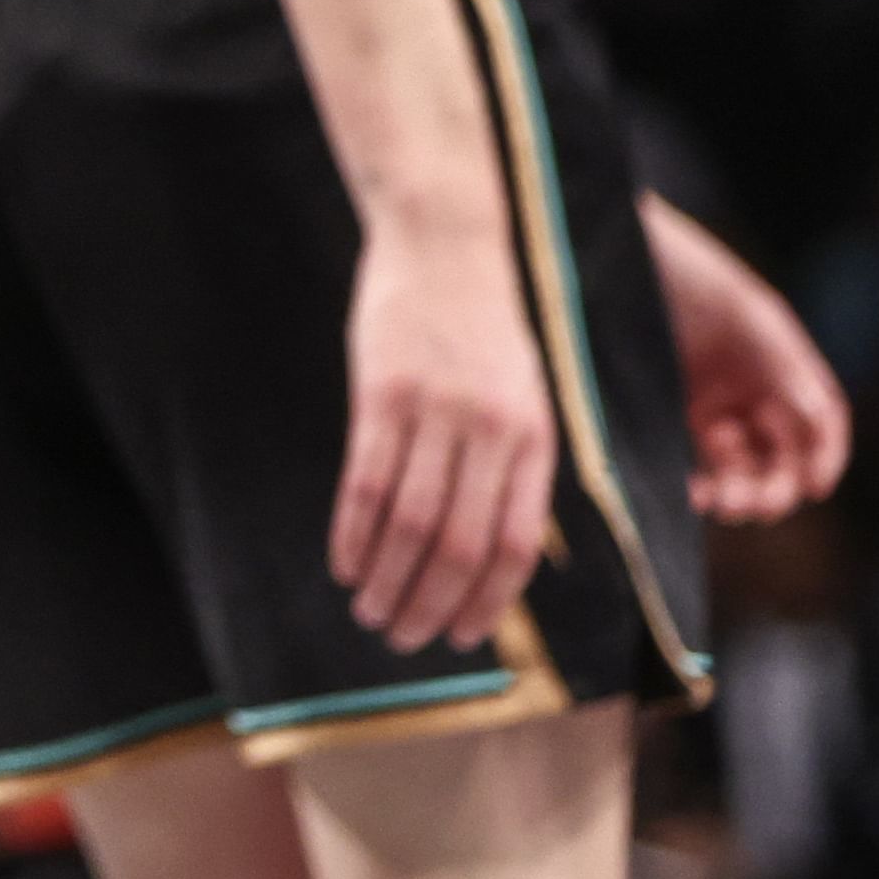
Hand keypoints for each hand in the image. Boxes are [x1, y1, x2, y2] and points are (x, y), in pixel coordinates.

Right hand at [332, 210, 558, 652]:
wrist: (446, 238)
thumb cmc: (484, 325)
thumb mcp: (525, 393)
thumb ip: (514, 466)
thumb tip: (494, 556)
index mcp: (534, 438)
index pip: (513, 547)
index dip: (485, 603)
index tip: (459, 640)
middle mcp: (491, 430)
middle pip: (459, 546)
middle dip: (429, 605)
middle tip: (402, 640)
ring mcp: (435, 409)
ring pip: (410, 524)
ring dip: (387, 580)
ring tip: (369, 612)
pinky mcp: (383, 390)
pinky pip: (366, 481)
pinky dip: (353, 534)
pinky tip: (343, 563)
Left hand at [641, 198, 852, 518]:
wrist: (610, 250)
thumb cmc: (682, 268)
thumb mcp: (743, 313)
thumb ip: (781, 364)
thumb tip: (819, 417)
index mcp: (777, 359)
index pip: (820, 419)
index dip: (826, 456)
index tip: (814, 486)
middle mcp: (747, 385)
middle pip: (781, 455)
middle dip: (774, 487)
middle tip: (747, 501)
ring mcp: (706, 400)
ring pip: (740, 467)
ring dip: (738, 492)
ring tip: (715, 497)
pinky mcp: (662, 411)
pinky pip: (692, 460)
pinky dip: (699, 483)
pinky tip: (687, 488)